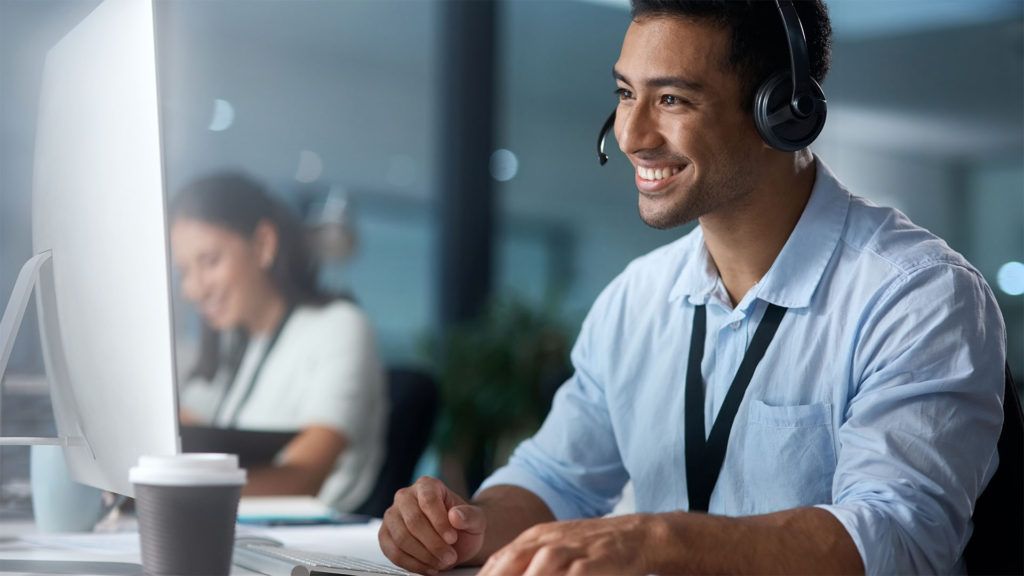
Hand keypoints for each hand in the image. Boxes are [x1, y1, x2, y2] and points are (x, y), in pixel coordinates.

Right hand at [379, 476, 486, 574]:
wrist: (455, 540)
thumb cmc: (463, 525)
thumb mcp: (476, 519)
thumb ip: (470, 516)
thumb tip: (456, 516)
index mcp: (427, 485)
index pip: (428, 500)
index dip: (440, 522)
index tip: (452, 539)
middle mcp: (405, 496)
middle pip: (413, 521)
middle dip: (433, 544)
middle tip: (450, 557)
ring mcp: (392, 516)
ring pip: (401, 538)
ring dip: (424, 556)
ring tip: (441, 563)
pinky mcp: (385, 535)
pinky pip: (393, 552)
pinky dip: (412, 564)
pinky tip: (428, 567)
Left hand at [478, 514, 654, 575]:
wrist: (636, 535)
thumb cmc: (592, 548)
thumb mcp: (556, 547)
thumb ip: (529, 561)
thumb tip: (499, 573)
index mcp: (537, 537)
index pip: (501, 559)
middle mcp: (549, 542)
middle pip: (511, 562)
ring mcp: (571, 551)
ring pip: (539, 568)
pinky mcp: (592, 564)